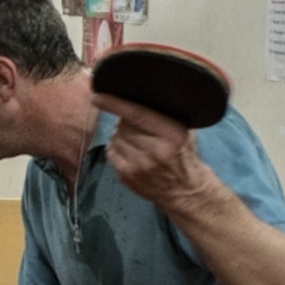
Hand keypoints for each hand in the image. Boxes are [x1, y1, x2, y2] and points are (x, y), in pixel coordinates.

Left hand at [93, 95, 212, 210]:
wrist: (186, 189)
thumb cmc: (183, 154)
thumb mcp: (184, 130)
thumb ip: (165, 114)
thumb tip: (135, 96)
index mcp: (172, 134)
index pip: (137, 114)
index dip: (115, 104)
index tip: (98, 97)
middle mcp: (156, 150)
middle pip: (123, 126)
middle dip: (124, 122)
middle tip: (135, 126)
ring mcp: (140, 166)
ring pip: (115, 138)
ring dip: (120, 135)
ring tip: (135, 140)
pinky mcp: (128, 176)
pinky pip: (111, 152)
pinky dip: (116, 147)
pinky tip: (129, 150)